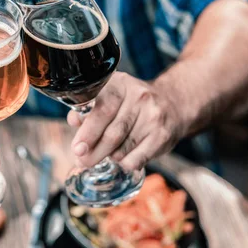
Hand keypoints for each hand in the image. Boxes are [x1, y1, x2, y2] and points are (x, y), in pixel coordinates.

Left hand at [67, 72, 185, 171]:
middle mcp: (139, 97)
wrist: (173, 103)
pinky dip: (125, 163)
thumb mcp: (111, 96)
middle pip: (112, 132)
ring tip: (103, 156)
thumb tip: (74, 121)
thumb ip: (89, 108)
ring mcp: (153, 116)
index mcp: (120, 84)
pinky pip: (137, 158)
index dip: (87, 131)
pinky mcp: (163, 135)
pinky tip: (122, 158)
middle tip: (83, 160)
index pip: (101, 109)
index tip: (77, 148)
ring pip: (122, 148)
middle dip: (94, 151)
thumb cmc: (131, 103)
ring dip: (108, 157)